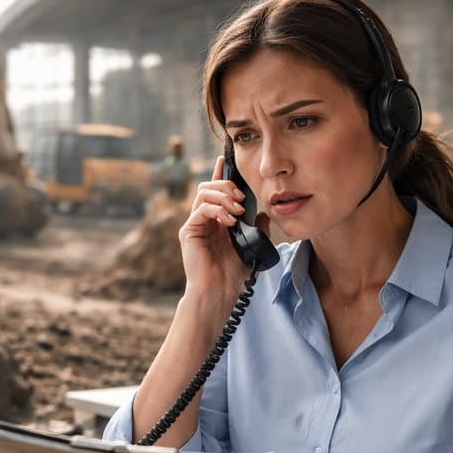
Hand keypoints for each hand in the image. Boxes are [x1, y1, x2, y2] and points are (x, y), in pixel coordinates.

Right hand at [178, 156, 253, 303]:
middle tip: (242, 195)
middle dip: (227, 184)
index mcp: (217, 221)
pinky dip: (217, 209)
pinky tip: (230, 221)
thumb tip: (263, 214)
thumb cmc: (233, 276)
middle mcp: (204, 220)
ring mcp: (195, 224)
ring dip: (223, 195)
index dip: (221, 173)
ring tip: (237, 209)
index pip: (217, 191)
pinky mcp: (189, 231)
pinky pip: (201, 209)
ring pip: (204, 192)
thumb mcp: (252, 248)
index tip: (227, 159)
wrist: (220, 293)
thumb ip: (257, 230)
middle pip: (209, 186)